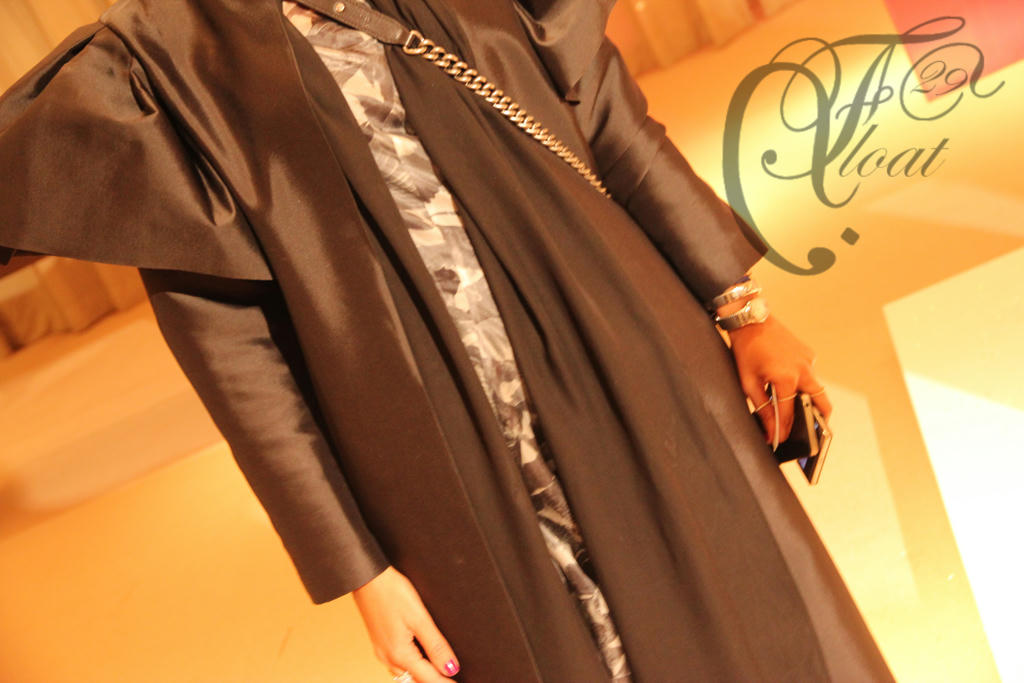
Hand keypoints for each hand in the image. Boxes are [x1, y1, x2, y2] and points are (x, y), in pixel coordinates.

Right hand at [352, 565, 459, 681]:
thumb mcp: (419, 618)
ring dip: (422, 677)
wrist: (367, 578)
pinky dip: (411, 669)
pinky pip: (397, 666)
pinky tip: (419, 663)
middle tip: (451, 680)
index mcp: (400, 653)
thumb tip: (450, 668)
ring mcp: (381, 651)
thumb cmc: (392, 592)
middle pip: (415, 681)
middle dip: (433, 682)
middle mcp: (388, 657)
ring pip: (404, 676)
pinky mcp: (379, 643)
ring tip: (439, 675)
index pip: (429, 678)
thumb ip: (436, 645)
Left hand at [726, 313, 831, 444]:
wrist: (751, 320)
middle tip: (814, 436)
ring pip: (818, 388)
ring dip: (812, 402)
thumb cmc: (746, 350)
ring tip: (805, 417)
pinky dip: (804, 384)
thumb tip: (769, 430)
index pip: (790, 413)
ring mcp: (809, 360)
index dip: (784, 430)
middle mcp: (804, 370)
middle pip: (821, 403)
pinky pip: (810, 374)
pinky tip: (792, 388)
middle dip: (819, 421)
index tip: (781, 441)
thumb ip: (761, 407)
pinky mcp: (809, 353)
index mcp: (787, 378)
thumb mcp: (748, 382)